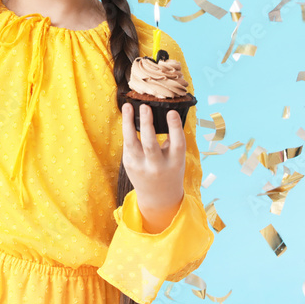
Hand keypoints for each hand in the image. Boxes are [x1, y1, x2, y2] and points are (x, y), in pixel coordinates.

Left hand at [121, 102, 185, 219]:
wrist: (158, 196)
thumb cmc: (170, 169)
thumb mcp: (177, 158)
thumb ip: (173, 140)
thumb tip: (165, 112)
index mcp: (175, 163)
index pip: (177, 144)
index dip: (175, 127)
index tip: (171, 112)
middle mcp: (157, 166)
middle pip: (150, 144)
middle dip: (147, 124)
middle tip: (145, 106)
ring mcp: (140, 166)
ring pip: (131, 143)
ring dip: (128, 123)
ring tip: (128, 106)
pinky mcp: (129, 164)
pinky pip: (127, 143)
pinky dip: (127, 129)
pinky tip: (127, 116)